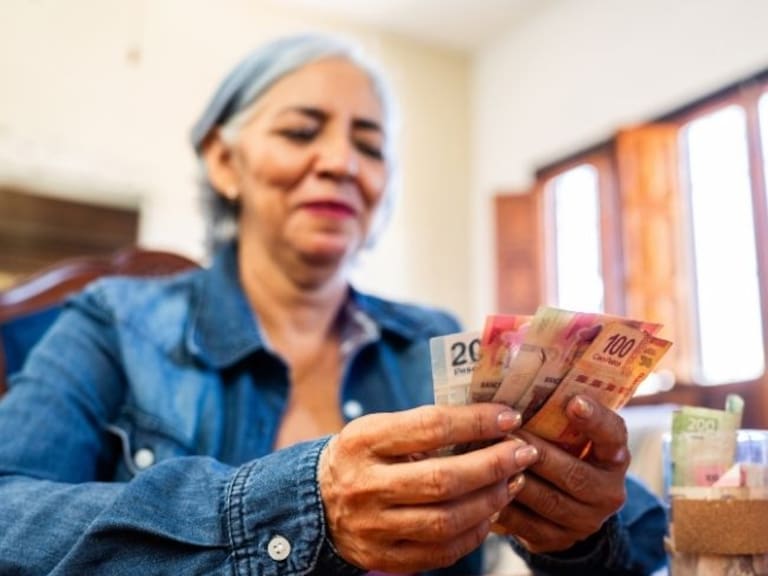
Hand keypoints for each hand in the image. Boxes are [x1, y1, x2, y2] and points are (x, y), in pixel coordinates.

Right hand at [318, 403, 538, 572]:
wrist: (317, 502)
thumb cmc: (362, 456)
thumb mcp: (378, 428)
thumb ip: (424, 426)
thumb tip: (488, 421)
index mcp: (364, 441)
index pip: (430, 427)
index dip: (476, 422)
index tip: (509, 416)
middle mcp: (365, 484)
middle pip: (441, 479)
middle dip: (492, 465)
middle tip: (523, 453)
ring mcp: (373, 526)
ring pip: (445, 521)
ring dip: (490, 501)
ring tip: (513, 482)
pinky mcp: (383, 557)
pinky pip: (440, 552)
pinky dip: (474, 533)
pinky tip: (490, 514)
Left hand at [493, 395, 629, 552]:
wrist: (569, 507)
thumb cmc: (565, 454)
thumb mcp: (572, 436)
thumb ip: (558, 415)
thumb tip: (522, 375)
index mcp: (614, 457)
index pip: (613, 436)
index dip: (595, 419)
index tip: (573, 400)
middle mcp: (607, 492)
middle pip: (574, 473)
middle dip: (539, 452)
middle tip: (508, 431)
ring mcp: (584, 521)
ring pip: (549, 501)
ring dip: (517, 478)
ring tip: (490, 457)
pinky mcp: (557, 540)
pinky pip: (527, 525)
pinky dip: (504, 505)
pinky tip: (484, 488)